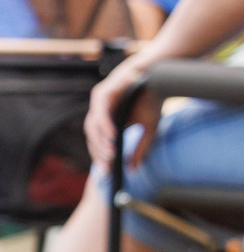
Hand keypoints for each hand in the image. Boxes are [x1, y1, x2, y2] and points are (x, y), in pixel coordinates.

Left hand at [87, 53, 161, 167]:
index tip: (108, 172)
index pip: (98, 143)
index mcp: (106, 121)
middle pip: (92, 137)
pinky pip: (100, 113)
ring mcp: (98, 103)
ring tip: (110, 155)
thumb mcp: (148, 130)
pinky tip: (112, 137)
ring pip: (93, 127)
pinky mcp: (102, 94)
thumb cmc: (152, 102)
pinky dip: (104, 126)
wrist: (159, 78)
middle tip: (108, 167)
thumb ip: (140, 148)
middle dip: (99, 153)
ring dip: (101, 142)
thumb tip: (133, 169)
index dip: (101, 157)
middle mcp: (99, 112)